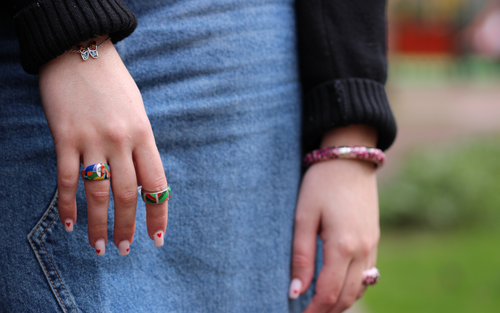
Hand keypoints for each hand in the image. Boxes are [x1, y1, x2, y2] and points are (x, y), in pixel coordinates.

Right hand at [39, 37, 167, 254]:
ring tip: (99, 246)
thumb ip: (140, 147)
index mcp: (144, 135)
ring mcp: (92, 140)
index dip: (158, 214)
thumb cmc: (114, 84)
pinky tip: (70, 224)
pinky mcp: (64, 137)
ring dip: (99, 224)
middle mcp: (121, 141)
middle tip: (123, 250)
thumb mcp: (138, 113)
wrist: (80, 50)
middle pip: (128, 195)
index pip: (156, 184)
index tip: (156, 238)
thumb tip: (140, 182)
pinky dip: (67, 205)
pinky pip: (66, 179)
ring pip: (98, 193)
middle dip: (128, 227)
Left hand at [290, 125, 379, 311]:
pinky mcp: (375, 239)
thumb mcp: (304, 217)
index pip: (328, 293)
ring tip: (319, 305)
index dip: (313, 311)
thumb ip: (301, 256)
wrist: (349, 158)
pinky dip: (352, 287)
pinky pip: (367, 274)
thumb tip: (295, 291)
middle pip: (347, 296)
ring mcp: (373, 245)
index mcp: (343, 246)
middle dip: (327, 311)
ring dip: (340, 301)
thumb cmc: (321, 184)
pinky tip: (336, 285)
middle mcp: (363, 250)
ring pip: (359, 288)